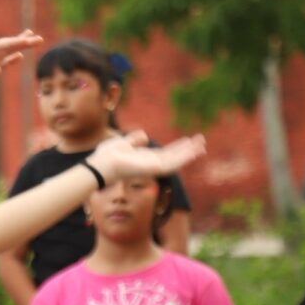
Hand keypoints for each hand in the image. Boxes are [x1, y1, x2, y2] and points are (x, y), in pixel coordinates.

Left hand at [87, 131, 206, 183]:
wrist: (102, 165)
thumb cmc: (107, 157)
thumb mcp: (123, 144)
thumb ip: (134, 140)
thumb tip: (144, 135)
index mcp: (144, 158)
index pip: (165, 153)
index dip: (178, 147)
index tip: (188, 140)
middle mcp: (151, 164)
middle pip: (175, 157)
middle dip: (188, 150)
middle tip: (202, 142)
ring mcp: (154, 168)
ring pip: (177, 161)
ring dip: (190, 152)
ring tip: (202, 144)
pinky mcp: (155, 169)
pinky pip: (175, 164)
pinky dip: (186, 157)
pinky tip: (196, 150)